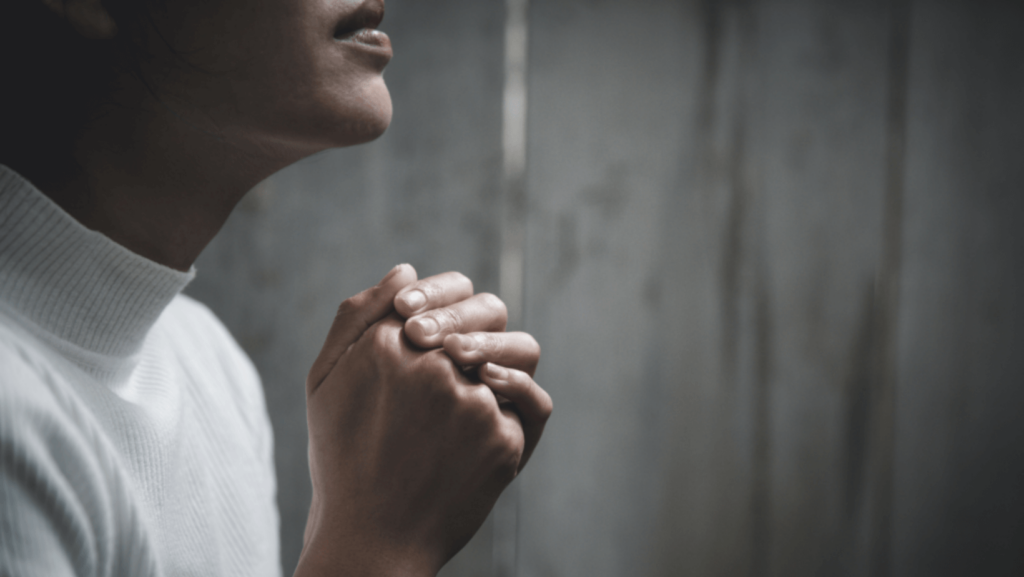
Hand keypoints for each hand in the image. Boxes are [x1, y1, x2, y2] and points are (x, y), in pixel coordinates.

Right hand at [297, 265, 537, 576]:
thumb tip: (406, 271)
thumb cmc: (342, 457)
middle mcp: (431, 366)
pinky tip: (494, 415)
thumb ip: (357, 317)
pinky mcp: (501, 440)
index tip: (427, 329)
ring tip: (477, 383)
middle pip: (486, 312)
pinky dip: (519, 403)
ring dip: (504, 359)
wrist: (369, 539)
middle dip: (476, 326)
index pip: (439, 291)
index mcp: (385, 344)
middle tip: (456, 354)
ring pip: (517, 351)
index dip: (442, 301)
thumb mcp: (325, 381)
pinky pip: (531, 404)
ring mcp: (470, 403)